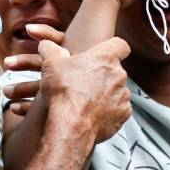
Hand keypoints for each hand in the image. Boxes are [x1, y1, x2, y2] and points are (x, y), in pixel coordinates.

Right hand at [5, 25, 131, 143]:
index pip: (120, 45)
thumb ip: (50, 50)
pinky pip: (118, 109)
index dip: (113, 48)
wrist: (71, 126)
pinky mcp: (123, 114)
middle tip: (84, 82)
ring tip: (87, 101)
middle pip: (115, 70)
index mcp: (106, 58)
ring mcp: (123, 96)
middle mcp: (119, 75)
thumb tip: (46, 44)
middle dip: (103, 75)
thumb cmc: (63, 92)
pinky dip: (109, 111)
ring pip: (117, 90)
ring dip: (106, 93)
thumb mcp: (51, 65)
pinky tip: (93, 114)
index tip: (104, 54)